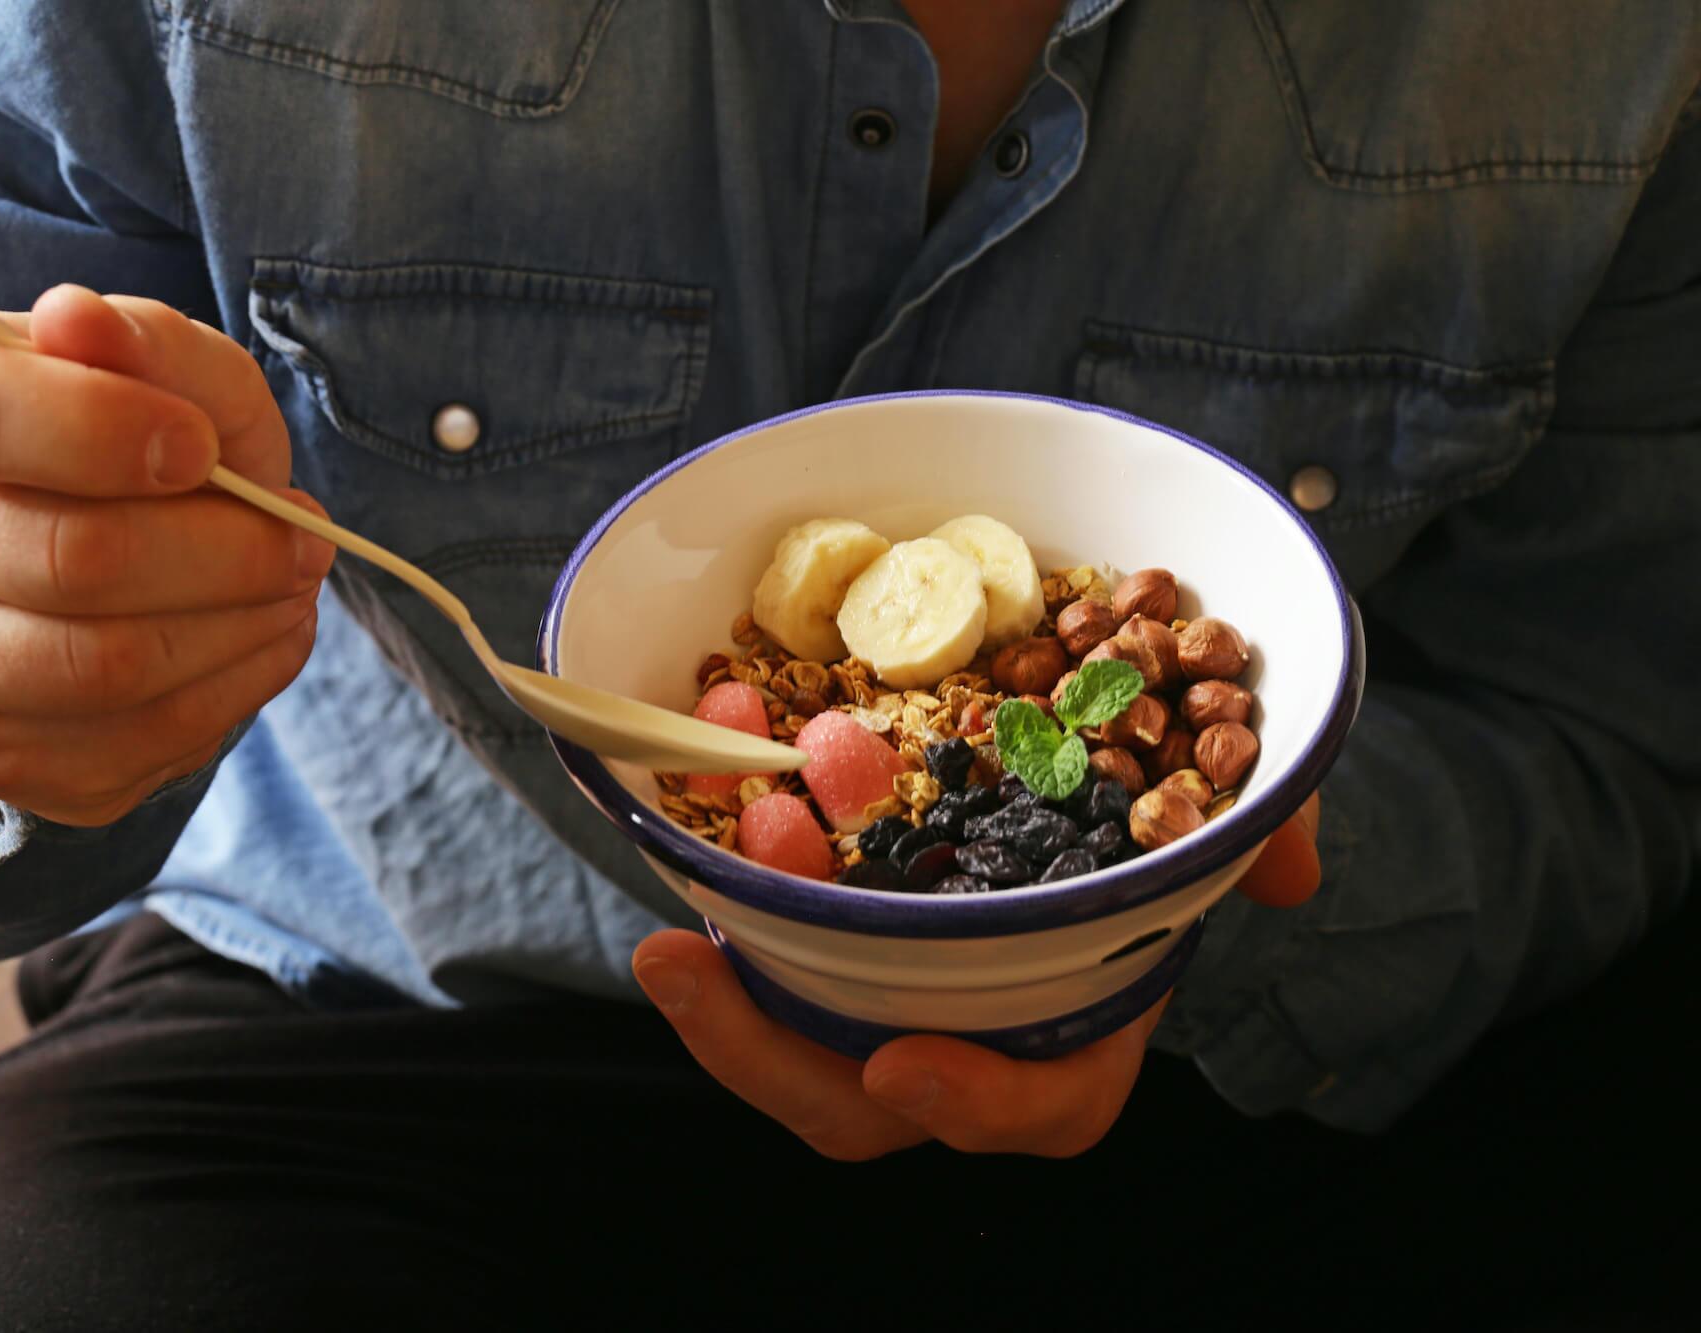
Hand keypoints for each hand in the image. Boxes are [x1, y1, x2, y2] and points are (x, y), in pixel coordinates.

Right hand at [0, 286, 334, 825]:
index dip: (108, 431)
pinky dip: (235, 689)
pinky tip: (259, 640)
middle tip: (303, 539)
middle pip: (71, 559)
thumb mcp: (175, 376)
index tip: (203, 449)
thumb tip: (78, 320)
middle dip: (227, 552)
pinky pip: (138, 738)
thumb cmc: (139, 449)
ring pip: (108, 665)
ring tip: (291, 589)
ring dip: (241, 627)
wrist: (100, 570)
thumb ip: (151, 344)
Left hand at [633, 794, 1320, 1159]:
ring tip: (664, 945)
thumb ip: (1258, 837)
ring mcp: (891, 998)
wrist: (1092, 774)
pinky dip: (727, 926)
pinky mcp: (834, 946)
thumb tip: (1285, 872)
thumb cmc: (1156, 816)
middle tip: (692, 976)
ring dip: (726, 1007)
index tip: (907, 1066)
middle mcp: (974, 1035)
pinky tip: (679, 861)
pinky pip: (769, 964)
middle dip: (773, 1061)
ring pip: (798, 1045)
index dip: (981, 1103)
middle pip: (867, 1104)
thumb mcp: (1220, 816)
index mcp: (1080, 1033)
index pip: (1046, 1107)